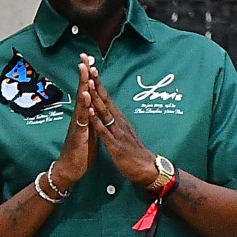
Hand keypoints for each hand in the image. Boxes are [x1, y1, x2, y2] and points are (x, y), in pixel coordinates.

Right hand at [47, 53, 98, 192]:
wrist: (69, 169)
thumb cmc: (80, 151)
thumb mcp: (89, 131)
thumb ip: (92, 118)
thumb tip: (96, 108)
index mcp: (84, 115)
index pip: (88, 92)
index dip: (89, 76)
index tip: (90, 60)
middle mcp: (79, 116)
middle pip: (83, 90)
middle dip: (84, 73)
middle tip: (84, 56)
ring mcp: (78, 123)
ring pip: (82, 100)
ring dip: (83, 84)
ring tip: (84, 68)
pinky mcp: (78, 133)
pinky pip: (82, 117)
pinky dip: (84, 105)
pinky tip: (86, 94)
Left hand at [81, 62, 160, 187]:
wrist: (147, 169)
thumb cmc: (134, 153)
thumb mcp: (125, 134)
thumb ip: (117, 124)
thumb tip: (112, 115)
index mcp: (119, 120)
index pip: (107, 98)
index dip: (99, 84)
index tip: (92, 69)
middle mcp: (119, 122)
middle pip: (105, 100)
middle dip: (97, 83)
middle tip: (89, 67)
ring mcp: (117, 132)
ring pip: (104, 112)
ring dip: (96, 97)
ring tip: (89, 83)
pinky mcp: (115, 145)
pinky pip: (104, 130)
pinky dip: (97, 120)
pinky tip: (91, 111)